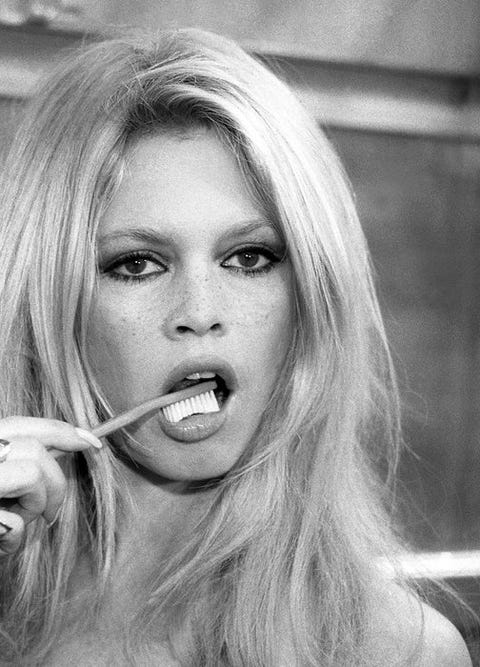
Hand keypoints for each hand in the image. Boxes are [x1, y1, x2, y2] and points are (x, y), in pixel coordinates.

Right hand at [0, 417, 101, 555]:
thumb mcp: (0, 484)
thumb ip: (20, 461)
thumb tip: (71, 441)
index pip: (20, 424)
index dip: (62, 430)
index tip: (92, 442)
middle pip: (34, 448)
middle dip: (55, 482)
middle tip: (50, 513)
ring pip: (33, 473)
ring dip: (36, 506)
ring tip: (14, 527)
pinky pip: (14, 522)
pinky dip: (16, 540)